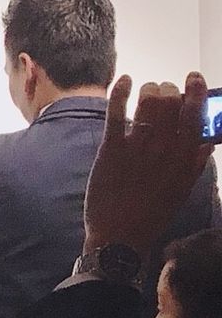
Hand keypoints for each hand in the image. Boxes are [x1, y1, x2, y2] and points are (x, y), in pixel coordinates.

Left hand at [84, 72, 213, 255]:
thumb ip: (195, 165)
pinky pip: (117, 113)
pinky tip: (123, 80)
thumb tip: (207, 142)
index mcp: (184, 157)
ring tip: (146, 91)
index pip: (196, 112)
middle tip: (163, 92)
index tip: (192, 79)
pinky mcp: (111, 151)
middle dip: (169, 90)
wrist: (119, 239)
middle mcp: (164, 148)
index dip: (195, 90)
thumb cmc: (151, 217)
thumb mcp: (182, 191)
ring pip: (148, 103)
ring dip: (149, 90)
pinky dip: (120, 92)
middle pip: (171, 102)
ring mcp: (137, 148)